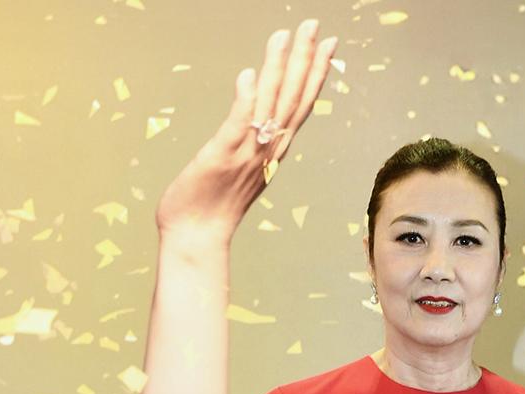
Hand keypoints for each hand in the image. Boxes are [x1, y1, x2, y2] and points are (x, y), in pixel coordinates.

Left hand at [155, 20, 337, 243]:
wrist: (198, 236)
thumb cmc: (211, 205)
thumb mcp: (238, 165)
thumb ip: (249, 136)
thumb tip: (254, 110)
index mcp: (273, 148)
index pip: (300, 102)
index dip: (314, 71)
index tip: (327, 44)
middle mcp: (267, 147)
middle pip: (293, 97)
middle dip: (306, 59)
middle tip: (316, 26)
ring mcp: (247, 151)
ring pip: (270, 104)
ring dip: (280, 69)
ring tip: (287, 37)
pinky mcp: (222, 156)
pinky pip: (238, 124)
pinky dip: (246, 100)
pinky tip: (251, 74)